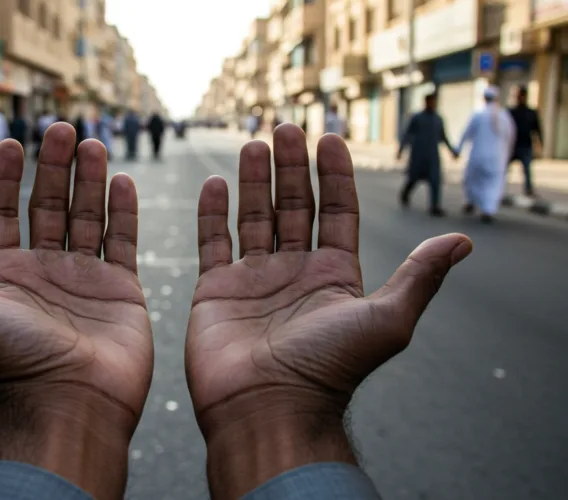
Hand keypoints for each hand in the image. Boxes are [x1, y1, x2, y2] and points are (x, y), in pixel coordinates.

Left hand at [0, 124, 151, 499]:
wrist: (68, 402)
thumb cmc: (7, 363)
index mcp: (4, 273)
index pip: (0, 213)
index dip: (4, 178)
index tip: (11, 143)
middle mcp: (44, 271)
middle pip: (47, 206)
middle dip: (54, 166)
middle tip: (62, 128)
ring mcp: (83, 278)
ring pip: (87, 216)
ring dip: (89, 179)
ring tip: (93, 144)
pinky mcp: (120, 290)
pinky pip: (122, 241)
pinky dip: (123, 211)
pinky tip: (122, 180)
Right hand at [187, 125, 471, 498]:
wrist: (268, 409)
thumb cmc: (328, 369)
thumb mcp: (386, 320)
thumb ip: (419, 277)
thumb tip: (463, 239)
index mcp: (335, 276)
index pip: (337, 212)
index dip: (335, 175)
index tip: (329, 138)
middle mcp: (295, 272)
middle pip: (294, 207)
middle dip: (291, 167)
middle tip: (286, 127)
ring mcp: (254, 280)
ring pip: (254, 218)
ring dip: (255, 180)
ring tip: (255, 143)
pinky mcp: (217, 291)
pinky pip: (213, 242)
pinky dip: (213, 213)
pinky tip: (215, 183)